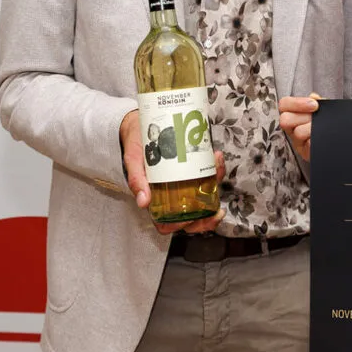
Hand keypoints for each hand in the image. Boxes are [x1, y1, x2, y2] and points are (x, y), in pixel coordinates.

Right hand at [120, 110, 226, 233]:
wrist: (139, 124)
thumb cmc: (135, 146)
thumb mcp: (133, 161)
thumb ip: (136, 180)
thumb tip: (143, 202)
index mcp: (155, 199)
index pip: (169, 224)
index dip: (184, 227)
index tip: (196, 220)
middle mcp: (172, 194)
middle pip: (192, 216)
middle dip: (209, 217)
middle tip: (218, 211)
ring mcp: (184, 181)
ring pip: (204, 194)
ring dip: (216, 183)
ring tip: (217, 166)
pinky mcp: (192, 167)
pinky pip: (207, 173)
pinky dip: (215, 167)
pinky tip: (216, 155)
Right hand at [278, 93, 321, 160]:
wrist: (338, 140)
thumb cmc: (327, 122)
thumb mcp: (323, 109)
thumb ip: (318, 101)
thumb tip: (313, 97)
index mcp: (293, 114)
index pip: (284, 104)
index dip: (297, 103)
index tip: (314, 104)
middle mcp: (292, 128)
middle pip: (285, 120)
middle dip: (304, 116)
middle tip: (316, 117)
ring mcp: (297, 142)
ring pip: (298, 132)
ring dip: (312, 128)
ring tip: (322, 128)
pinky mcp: (305, 153)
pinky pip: (310, 145)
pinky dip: (319, 139)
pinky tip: (325, 137)